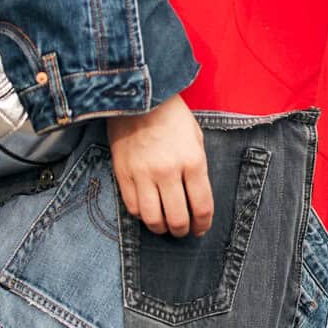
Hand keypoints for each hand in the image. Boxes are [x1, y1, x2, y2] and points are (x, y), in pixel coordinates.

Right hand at [106, 95, 213, 235]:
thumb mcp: (195, 138)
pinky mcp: (123, 174)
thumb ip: (197, 169)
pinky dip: (142, 215)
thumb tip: (196, 198)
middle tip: (183, 231)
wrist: (137, 97)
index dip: (203, 224)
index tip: (201, 229)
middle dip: (183, 231)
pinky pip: (133, 207)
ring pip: (153, 219)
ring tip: (164, 225)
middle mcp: (168, 171)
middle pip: (177, 218)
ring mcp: (143, 175)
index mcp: (192, 161)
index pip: (202, 206)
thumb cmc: (171, 116)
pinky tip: (148, 210)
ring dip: (161, 228)